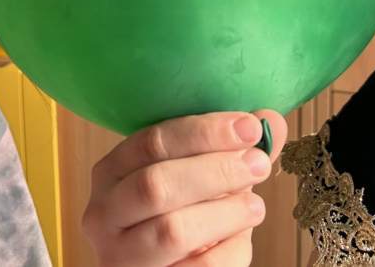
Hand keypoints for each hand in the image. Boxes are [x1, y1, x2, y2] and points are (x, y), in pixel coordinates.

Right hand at [83, 109, 287, 265]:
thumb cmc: (181, 215)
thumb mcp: (196, 178)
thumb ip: (230, 150)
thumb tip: (270, 121)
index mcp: (111, 172)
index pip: (151, 142)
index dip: (203, 132)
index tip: (249, 127)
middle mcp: (104, 214)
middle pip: (155, 184)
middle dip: (215, 170)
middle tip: (258, 164)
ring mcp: (121, 257)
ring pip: (172, 231)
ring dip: (225, 213)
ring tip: (256, 207)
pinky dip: (228, 251)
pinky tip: (241, 239)